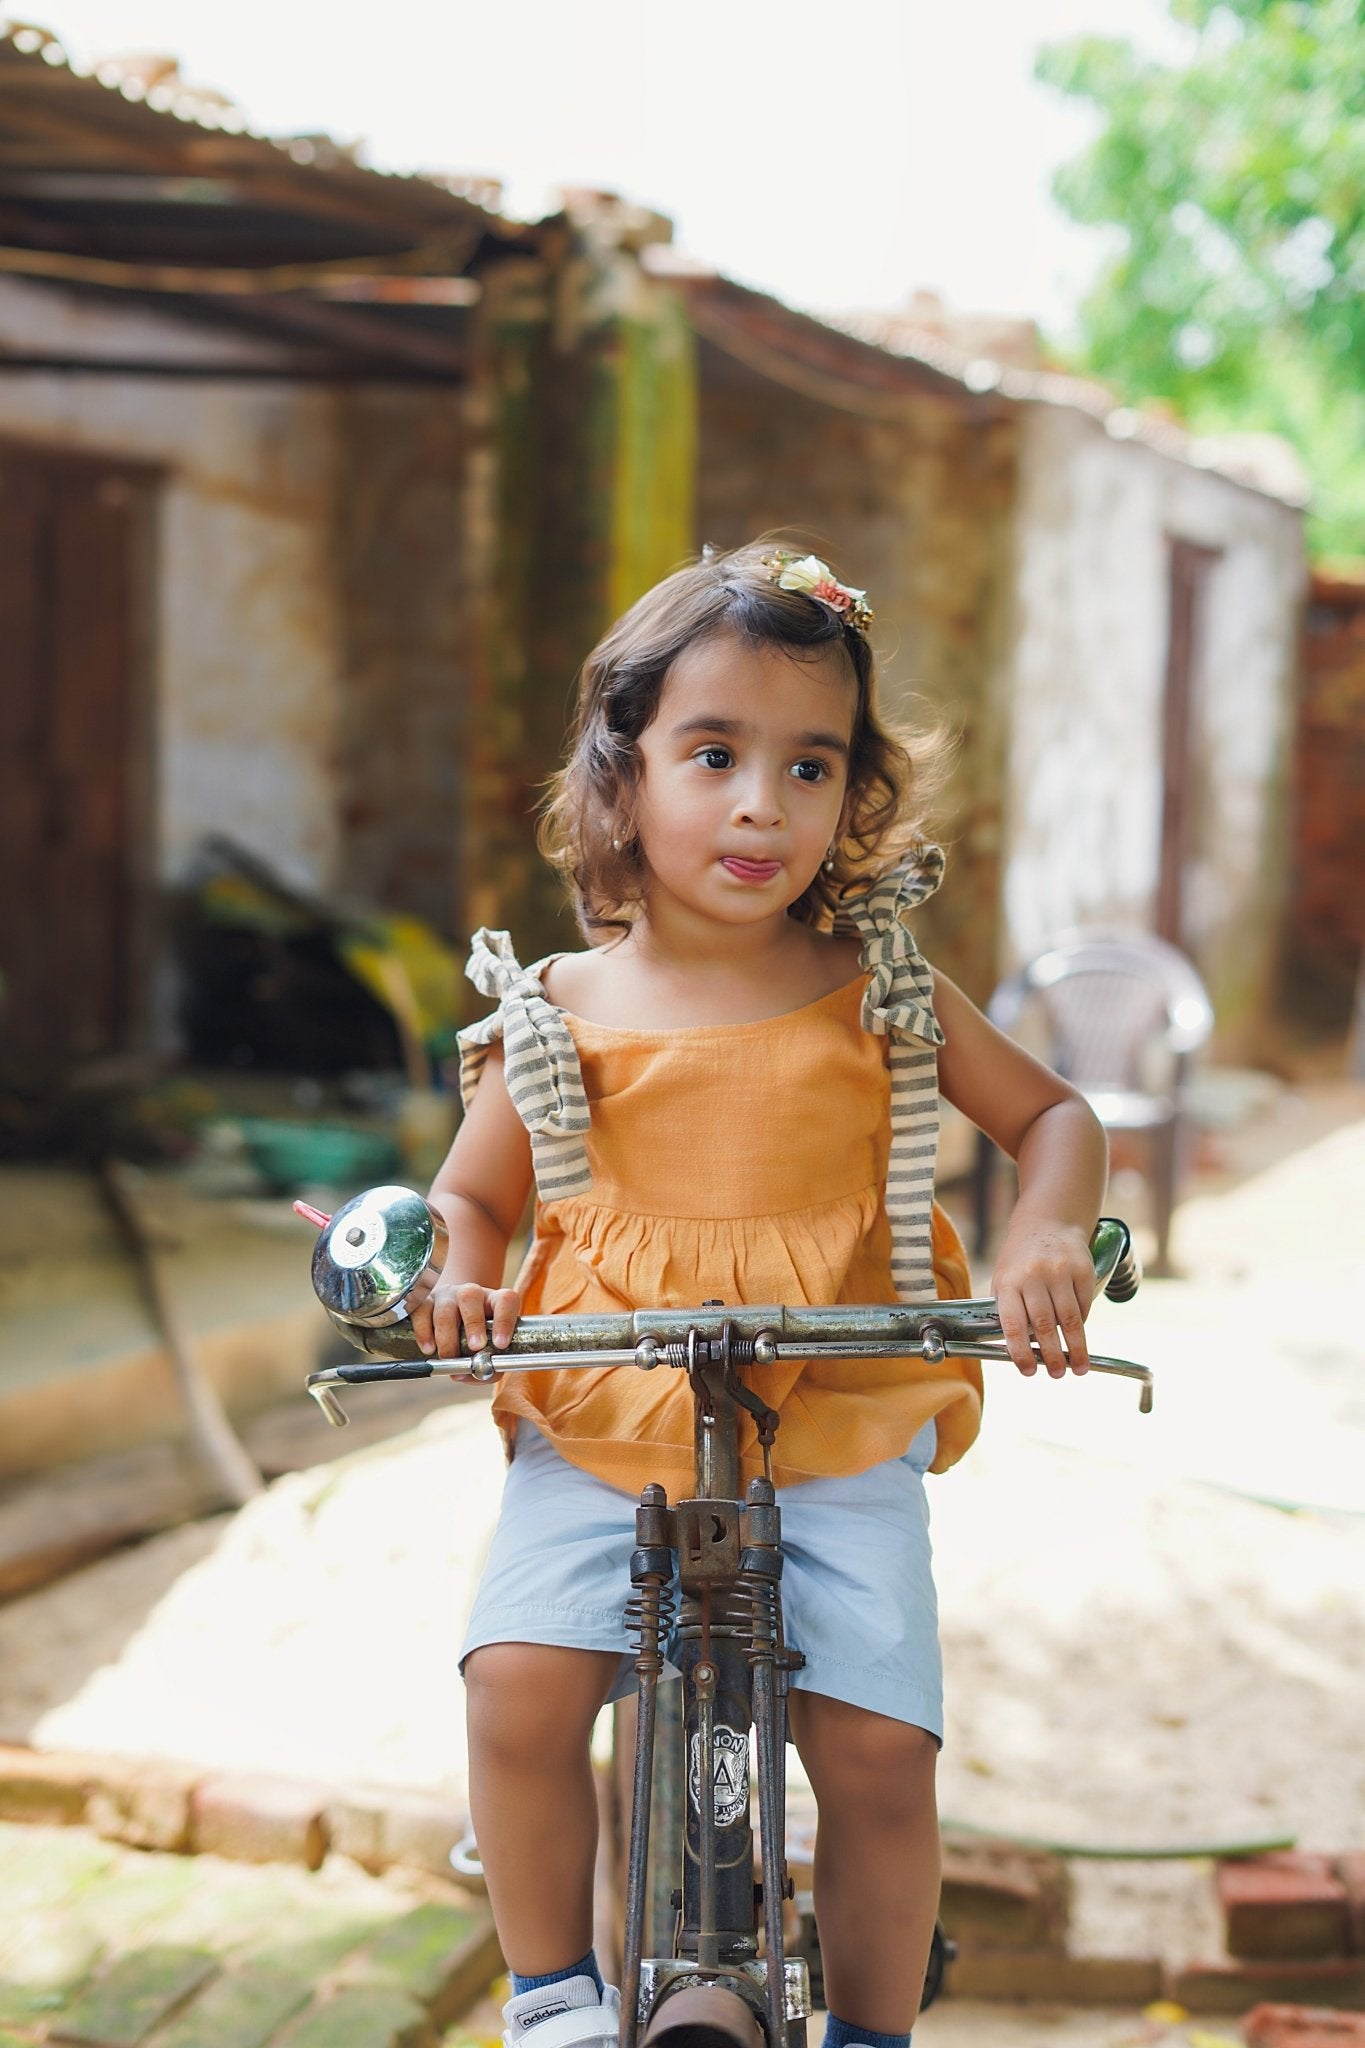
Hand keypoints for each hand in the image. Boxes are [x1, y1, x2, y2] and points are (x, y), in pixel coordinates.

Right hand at [411, 1280, 521, 1373]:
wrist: (451, 1322)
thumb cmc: (475, 1339)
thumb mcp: (488, 1351)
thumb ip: (488, 1368)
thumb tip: (472, 1375)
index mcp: (494, 1301)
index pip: (505, 1301)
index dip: (504, 1321)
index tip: (501, 1344)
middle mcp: (470, 1294)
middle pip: (471, 1297)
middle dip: (473, 1324)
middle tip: (475, 1347)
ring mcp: (446, 1296)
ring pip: (445, 1308)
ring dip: (447, 1336)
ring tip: (448, 1357)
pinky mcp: (424, 1302)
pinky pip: (420, 1312)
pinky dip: (423, 1332)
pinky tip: (428, 1349)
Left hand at [991, 1219, 1095, 1378]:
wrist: (1048, 1222)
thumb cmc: (1021, 1260)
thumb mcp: (1005, 1279)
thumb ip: (1010, 1310)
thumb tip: (1021, 1351)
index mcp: (1008, 1281)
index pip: (1012, 1324)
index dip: (1020, 1352)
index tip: (1028, 1372)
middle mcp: (1033, 1275)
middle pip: (1044, 1325)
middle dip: (1052, 1356)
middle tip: (1057, 1375)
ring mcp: (1059, 1271)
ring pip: (1069, 1319)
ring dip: (1076, 1348)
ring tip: (1078, 1367)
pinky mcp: (1082, 1269)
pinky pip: (1084, 1305)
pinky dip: (1082, 1324)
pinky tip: (1080, 1334)